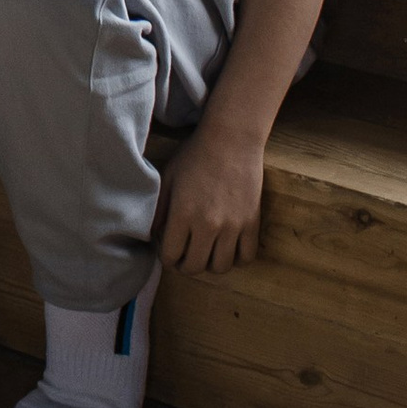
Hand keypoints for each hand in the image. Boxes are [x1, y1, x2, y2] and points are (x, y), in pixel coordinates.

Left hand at [155, 122, 266, 273]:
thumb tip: (154, 236)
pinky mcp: (252, 224)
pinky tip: (227, 246)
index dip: (166, 257)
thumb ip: (158, 210)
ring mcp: (233, 227)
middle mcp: (208, 225)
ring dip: (209, 264)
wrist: (231, 140)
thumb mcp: (167, 178)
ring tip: (206, 251)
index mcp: (183, 214)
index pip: (171, 256)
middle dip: (185, 265)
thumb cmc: (195, 156)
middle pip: (194, 267)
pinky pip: (246, 257)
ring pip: (220, 267)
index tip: (168, 250)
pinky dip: (236, 258)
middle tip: (184, 254)